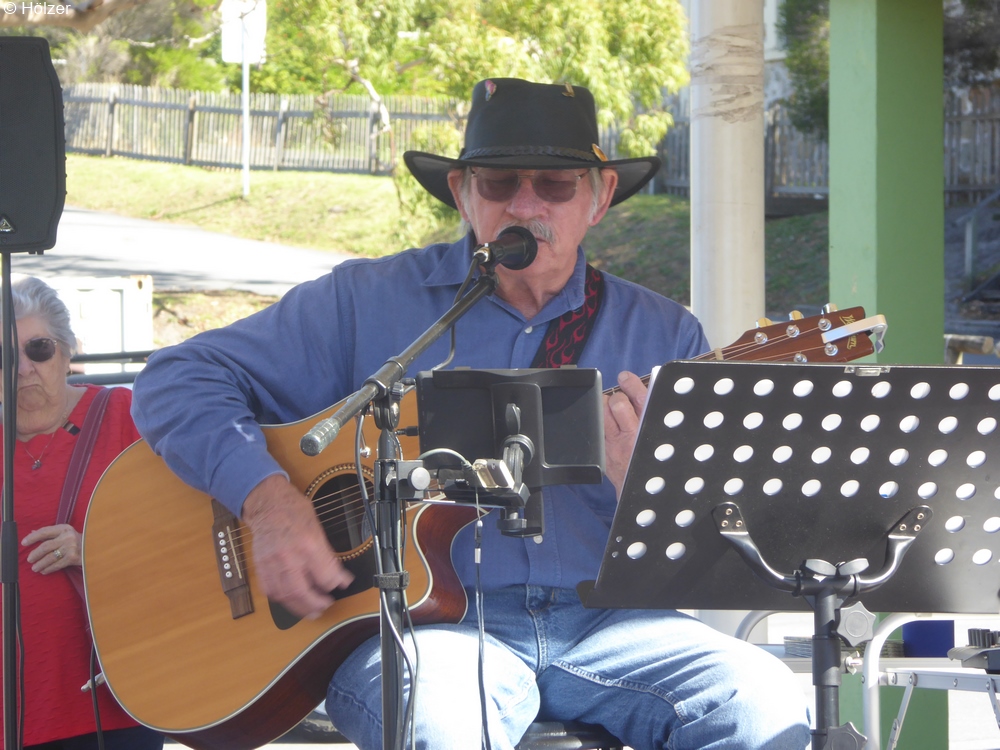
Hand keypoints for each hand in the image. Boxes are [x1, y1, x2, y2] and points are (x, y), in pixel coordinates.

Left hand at [23, 524, 81, 573]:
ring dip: (40, 564)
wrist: (95, 548)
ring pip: (50, 557)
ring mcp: (71, 547)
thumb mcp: (65, 533)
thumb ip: (49, 533)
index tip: (24, 543)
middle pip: (45, 546)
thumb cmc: (77, 541)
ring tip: (35, 568)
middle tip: (29, 559)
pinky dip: (48, 569)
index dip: (32, 538)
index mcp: (64, 528)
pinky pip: (57, 565)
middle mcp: (67, 537)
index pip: (44, 532)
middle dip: (35, 554)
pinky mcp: (73, 558)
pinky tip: (44, 571)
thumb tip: (32, 533)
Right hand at [241, 474, 353, 618]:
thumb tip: (338, 576)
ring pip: (285, 596)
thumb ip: (327, 555)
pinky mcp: (261, 567)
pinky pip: (270, 591)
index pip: (325, 576)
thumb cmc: (294, 512)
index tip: (342, 584)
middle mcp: (289, 557)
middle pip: (303, 592)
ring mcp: (272, 564)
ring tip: (310, 610)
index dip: (337, 583)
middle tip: (325, 606)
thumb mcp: (318, 529)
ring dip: (299, 607)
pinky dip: (282, 599)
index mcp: (308, 545)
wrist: (268, 505)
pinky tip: (291, 600)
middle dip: (316, 604)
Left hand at [603, 371, 647, 496]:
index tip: (626, 378)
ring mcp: (614, 444)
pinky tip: (606, 425)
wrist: (644, 493)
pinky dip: (599, 423)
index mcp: (650, 429)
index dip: (631, 384)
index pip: (641, 398)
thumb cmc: (655, 464)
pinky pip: (596, 428)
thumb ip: (654, 415)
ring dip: (605, 407)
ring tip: (611, 410)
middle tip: (620, 398)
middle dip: (617, 397)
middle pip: (617, 403)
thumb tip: (645, 392)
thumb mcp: (662, 439)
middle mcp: (632, 436)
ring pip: (602, 413)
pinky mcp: (604, 452)